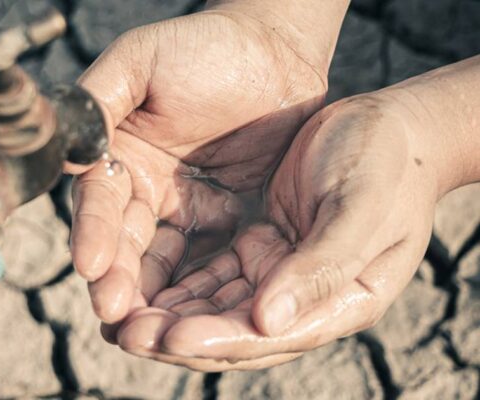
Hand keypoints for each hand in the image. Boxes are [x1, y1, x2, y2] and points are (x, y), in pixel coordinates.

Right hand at [69, 1, 348, 323]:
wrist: (274, 51)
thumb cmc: (205, 47)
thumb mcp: (141, 62)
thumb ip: (98, 100)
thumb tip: (63, 149)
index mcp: (117, 156)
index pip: (98, 204)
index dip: (93, 234)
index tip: (92, 265)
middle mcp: (144, 190)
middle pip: (125, 245)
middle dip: (118, 280)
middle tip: (115, 316)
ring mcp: (185, 210)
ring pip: (162, 263)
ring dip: (153, 297)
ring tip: (147, 333)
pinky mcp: (225, 222)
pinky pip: (209, 261)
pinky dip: (198, 290)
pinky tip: (192, 317)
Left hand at [115, 92, 440, 370]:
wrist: (389, 128)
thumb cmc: (386, 163)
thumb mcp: (361, 209)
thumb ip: (321, 267)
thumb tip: (267, 322)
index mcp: (340, 301)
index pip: (270, 336)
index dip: (217, 340)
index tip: (166, 334)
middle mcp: (304, 298)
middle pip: (233, 332)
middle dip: (177, 335)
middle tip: (124, 333)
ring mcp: (279, 273)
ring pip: (215, 307)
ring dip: (169, 314)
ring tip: (118, 316)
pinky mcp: (260, 245)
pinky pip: (212, 273)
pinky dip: (178, 282)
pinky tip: (140, 283)